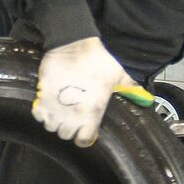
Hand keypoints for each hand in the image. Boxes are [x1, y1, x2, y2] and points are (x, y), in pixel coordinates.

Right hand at [33, 37, 153, 147]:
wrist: (76, 43)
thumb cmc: (100, 58)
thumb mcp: (119, 75)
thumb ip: (130, 88)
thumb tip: (146, 96)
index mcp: (92, 113)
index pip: (83, 140)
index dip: (83, 137)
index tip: (84, 130)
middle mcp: (72, 114)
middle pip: (64, 134)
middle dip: (67, 127)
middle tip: (71, 116)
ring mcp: (55, 106)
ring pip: (50, 126)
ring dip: (54, 120)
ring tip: (59, 109)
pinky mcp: (42, 95)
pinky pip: (37, 114)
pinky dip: (41, 111)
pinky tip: (47, 103)